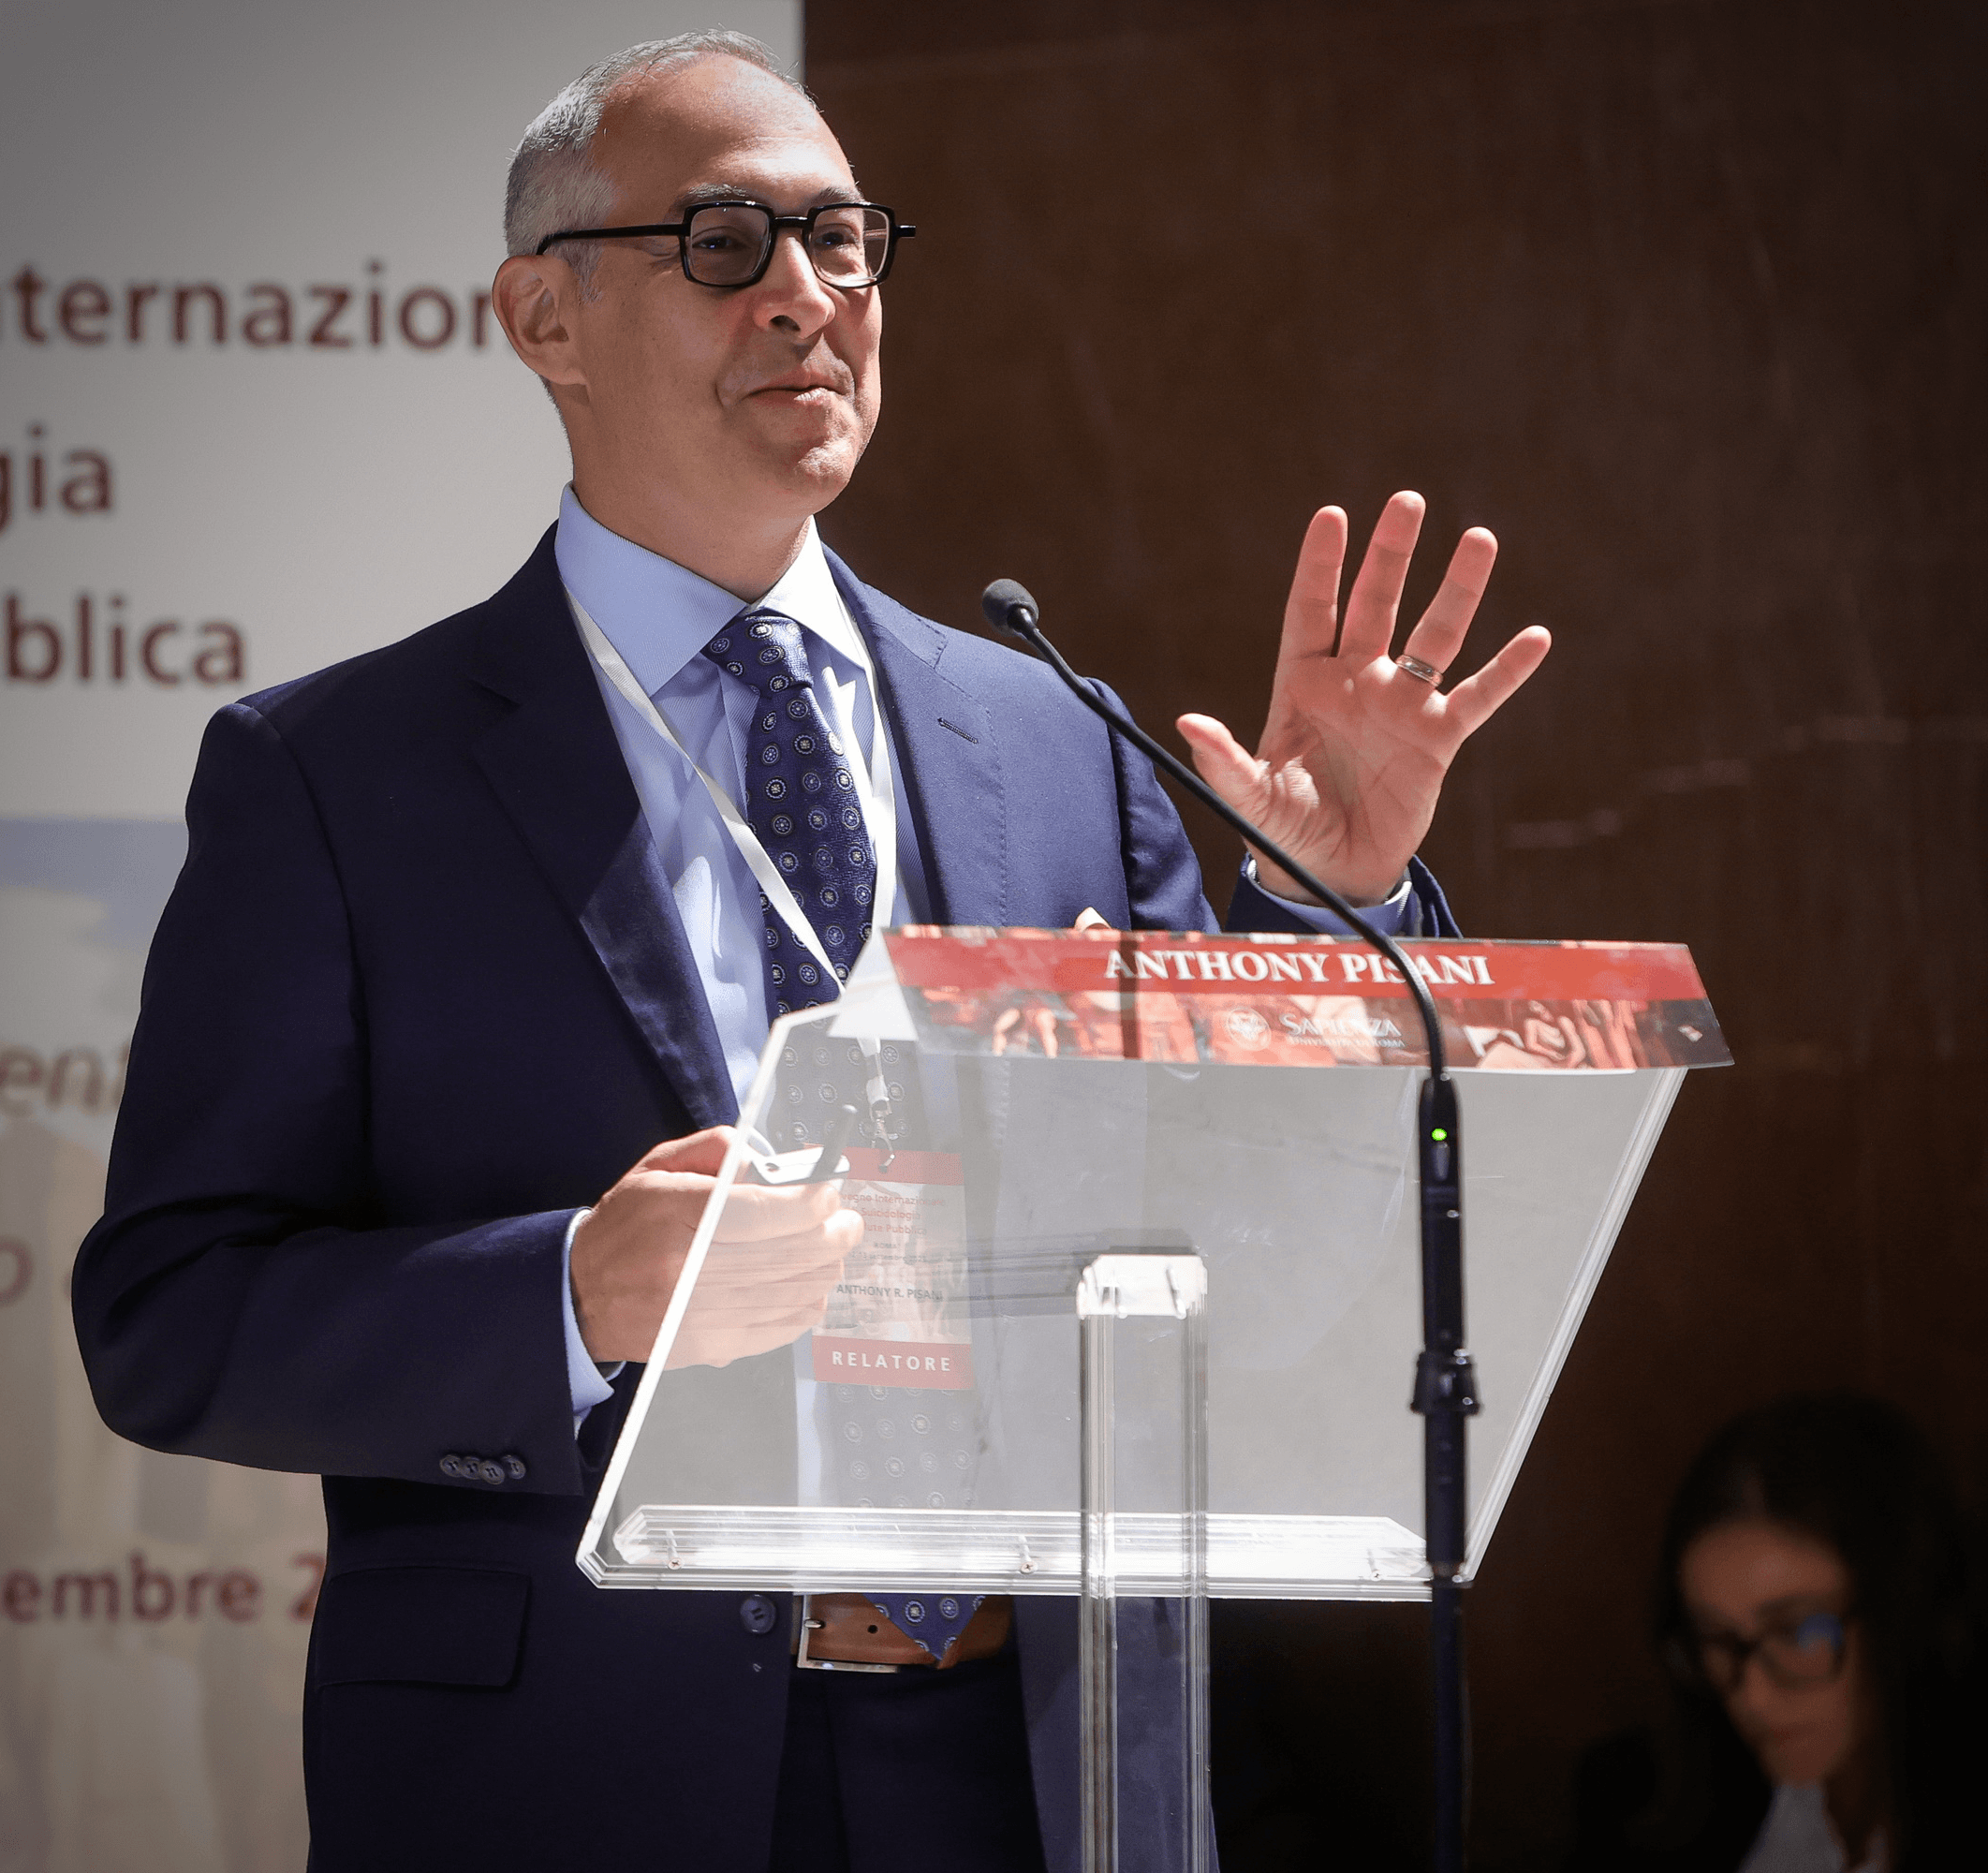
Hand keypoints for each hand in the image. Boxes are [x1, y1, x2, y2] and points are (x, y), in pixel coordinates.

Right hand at [571, 1128, 862, 1366]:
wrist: (581, 1295)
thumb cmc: (627, 1226)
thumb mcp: (662, 1167)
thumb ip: (720, 1150)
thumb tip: (773, 1163)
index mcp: (678, 1215)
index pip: (763, 1212)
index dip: (810, 1202)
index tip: (828, 1192)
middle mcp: (689, 1269)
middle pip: (790, 1254)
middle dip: (834, 1233)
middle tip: (846, 1220)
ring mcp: (702, 1313)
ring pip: (795, 1292)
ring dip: (826, 1268)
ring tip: (830, 1248)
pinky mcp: (711, 1345)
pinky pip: (782, 1327)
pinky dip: (807, 1304)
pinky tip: (809, 1285)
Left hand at [1176, 493, 1551, 904]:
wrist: (1332, 872)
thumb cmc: (1284, 830)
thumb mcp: (1251, 797)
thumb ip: (1224, 761)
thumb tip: (1187, 723)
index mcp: (1304, 684)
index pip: (1312, 610)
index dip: (1322, 565)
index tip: (1333, 515)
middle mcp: (1356, 681)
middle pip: (1376, 604)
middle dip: (1391, 554)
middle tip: (1407, 501)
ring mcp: (1400, 705)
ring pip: (1434, 635)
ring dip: (1458, 590)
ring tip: (1480, 538)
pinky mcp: (1437, 739)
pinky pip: (1477, 697)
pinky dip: (1506, 671)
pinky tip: (1536, 637)